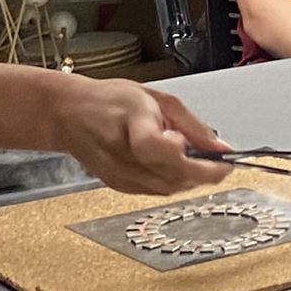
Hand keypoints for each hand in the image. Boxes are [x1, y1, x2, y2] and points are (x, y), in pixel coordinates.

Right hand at [46, 77, 233, 193]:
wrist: (68, 114)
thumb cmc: (110, 100)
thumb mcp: (158, 99)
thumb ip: (193, 126)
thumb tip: (222, 148)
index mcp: (133, 123)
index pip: (161, 149)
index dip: (193, 158)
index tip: (220, 160)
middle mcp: (123, 154)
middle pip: (172, 176)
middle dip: (202, 173)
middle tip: (218, 161)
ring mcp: (118, 175)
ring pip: (169, 189)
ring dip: (190, 178)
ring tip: (194, 158)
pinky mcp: (118, 186)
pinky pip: (156, 191)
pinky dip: (172, 181)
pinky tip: (173, 164)